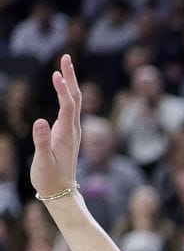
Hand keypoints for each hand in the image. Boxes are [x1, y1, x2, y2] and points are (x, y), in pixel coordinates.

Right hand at [29, 54, 83, 196]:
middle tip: (66, 57)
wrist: (61, 193)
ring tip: (64, 66)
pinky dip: (66, 95)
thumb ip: (41, 141)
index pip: (68, 106)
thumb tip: (40, 121)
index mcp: (67, 134)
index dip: (63, 89)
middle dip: (71, 78)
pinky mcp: (68, 134)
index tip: (58, 72)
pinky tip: (63, 88)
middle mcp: (73, 130)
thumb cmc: (50, 178)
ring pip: (74, 103)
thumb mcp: (43, 161)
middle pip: (75, 99)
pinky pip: (69, 109)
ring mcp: (72, 131)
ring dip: (70, 83)